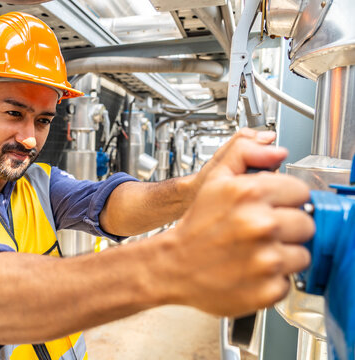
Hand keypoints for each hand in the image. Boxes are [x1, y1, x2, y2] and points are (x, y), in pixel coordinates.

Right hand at [151, 131, 314, 316]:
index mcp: (250, 194)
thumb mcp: (213, 179)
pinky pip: (288, 280)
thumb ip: (244, 152)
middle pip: (306, 224)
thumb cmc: (196, 226)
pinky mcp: (267, 289)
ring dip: (283, 254)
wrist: (173, 266)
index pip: (300, 192)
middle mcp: (261, 225)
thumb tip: (277, 150)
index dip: (285, 200)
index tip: (272, 208)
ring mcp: (266, 260)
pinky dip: (273, 279)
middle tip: (261, 232)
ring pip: (302, 254)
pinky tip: (251, 271)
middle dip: (286, 228)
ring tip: (255, 252)